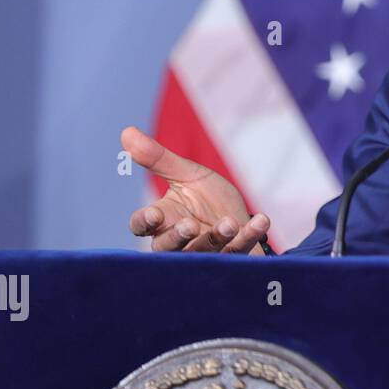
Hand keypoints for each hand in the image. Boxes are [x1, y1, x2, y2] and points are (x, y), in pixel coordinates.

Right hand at [121, 126, 270, 253]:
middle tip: (189, 225)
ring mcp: (206, 252)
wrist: (241, 219)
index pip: (142, 224)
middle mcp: (180, 242)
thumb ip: (158, 159)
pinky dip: (250, 235)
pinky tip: (262, 220)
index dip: (145, 221)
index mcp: (163, 220)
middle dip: (178, 237)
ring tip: (229, 223)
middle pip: (167, 246)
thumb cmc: (207, 199)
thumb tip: (126, 132)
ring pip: (205, 251)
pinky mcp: (233, 256)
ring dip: (217, 237)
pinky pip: (240, 248)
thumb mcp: (186, 175)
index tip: (154, 214)